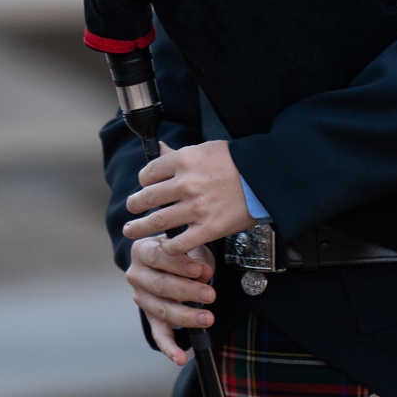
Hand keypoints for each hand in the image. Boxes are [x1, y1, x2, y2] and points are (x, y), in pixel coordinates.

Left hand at [124, 140, 255, 254]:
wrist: (265, 177)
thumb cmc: (237, 161)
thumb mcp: (206, 149)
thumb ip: (179, 154)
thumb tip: (160, 149)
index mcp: (184, 160)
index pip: (149, 173)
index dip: (144, 180)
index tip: (145, 185)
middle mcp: (186, 184)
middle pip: (148, 197)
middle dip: (135, 204)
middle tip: (131, 208)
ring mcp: (196, 208)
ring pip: (157, 222)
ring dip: (140, 228)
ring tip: (131, 231)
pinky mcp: (208, 229)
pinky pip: (179, 243)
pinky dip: (168, 247)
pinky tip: (165, 246)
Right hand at [126, 238, 215, 365]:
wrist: (169, 260)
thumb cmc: (181, 251)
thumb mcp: (188, 247)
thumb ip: (195, 258)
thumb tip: (204, 273)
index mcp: (142, 250)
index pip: (157, 256)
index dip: (178, 264)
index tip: (199, 270)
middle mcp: (136, 275)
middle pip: (160, 285)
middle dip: (187, 291)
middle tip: (210, 295)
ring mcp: (141, 298)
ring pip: (161, 310)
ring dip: (186, 316)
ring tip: (207, 318)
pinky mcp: (150, 318)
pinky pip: (159, 334)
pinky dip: (169, 348)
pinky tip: (180, 358)